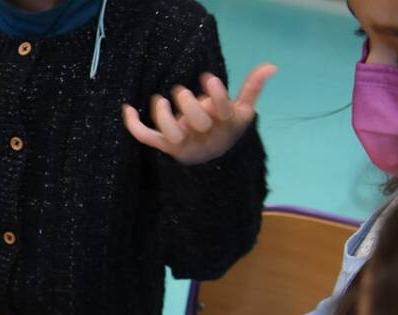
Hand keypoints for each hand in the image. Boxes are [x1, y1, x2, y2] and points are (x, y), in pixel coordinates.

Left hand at [123, 64, 275, 165]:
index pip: (221, 110)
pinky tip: (127, 108)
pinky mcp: (165, 146)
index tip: (208, 78)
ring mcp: (183, 144)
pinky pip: (147, 138)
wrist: (212, 164)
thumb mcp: (241, 112)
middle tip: (182, 92)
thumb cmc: (225, 130)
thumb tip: (270, 66)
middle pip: (196, 122)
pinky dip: (134, 126)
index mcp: (224, 127)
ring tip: (161, 100)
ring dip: (163, 115)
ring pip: (171, 134)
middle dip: (189, 104)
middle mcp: (203, 137)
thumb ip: (252, 89)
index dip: (215, 94)